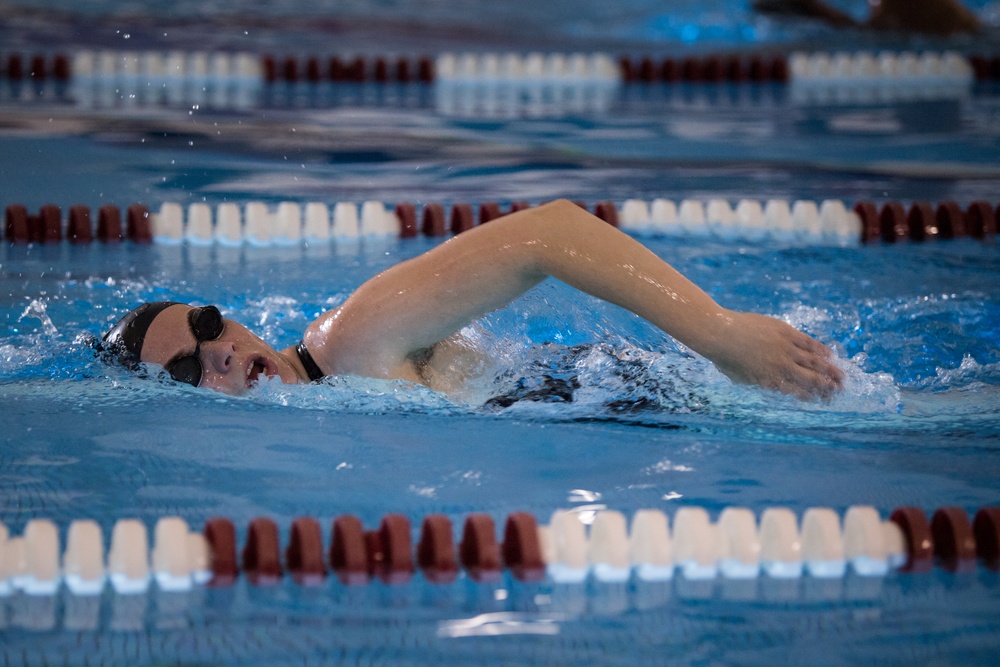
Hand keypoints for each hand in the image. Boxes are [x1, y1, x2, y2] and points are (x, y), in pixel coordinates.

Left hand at [706, 311, 843, 399]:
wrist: (720, 334)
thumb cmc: (725, 358)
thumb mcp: (742, 379)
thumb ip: (759, 384)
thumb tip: (772, 388)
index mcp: (771, 383)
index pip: (799, 393)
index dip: (815, 398)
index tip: (824, 400)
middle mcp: (782, 368)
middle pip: (812, 380)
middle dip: (828, 387)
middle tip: (840, 391)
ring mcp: (785, 350)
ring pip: (814, 362)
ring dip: (830, 371)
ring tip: (841, 377)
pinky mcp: (786, 333)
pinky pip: (808, 343)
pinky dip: (821, 350)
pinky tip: (829, 354)